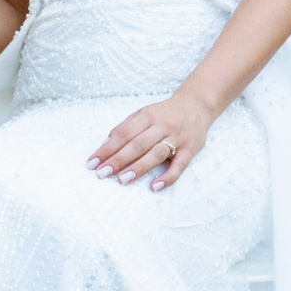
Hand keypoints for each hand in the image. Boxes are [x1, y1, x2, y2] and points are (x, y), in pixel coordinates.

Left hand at [89, 90, 214, 189]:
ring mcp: (177, 139)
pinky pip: (179, 166)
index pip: (124, 134)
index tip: (93, 162)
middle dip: (118, 160)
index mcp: (148, 116)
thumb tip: (107, 143)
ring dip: (138, 167)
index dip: (107, 148)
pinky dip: (168, 177)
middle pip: (137, 144)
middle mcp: (162, 126)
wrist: (197, 105)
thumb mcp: (145, 113)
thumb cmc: (165, 113)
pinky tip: (154, 186)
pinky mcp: (190, 150)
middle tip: (102, 173)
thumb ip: (127, 126)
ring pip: (156, 154)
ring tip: (122, 180)